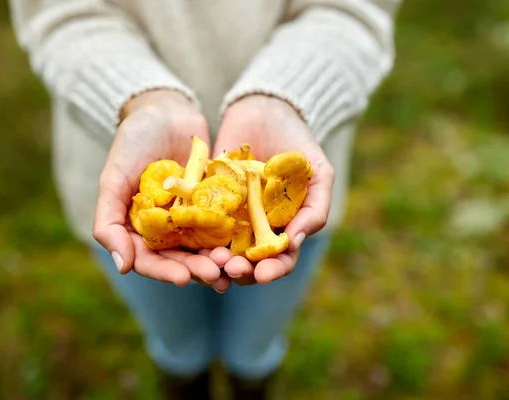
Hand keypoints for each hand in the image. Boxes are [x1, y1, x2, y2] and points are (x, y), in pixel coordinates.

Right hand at [93, 90, 230, 291]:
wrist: (166, 111)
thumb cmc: (133, 141)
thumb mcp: (114, 177)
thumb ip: (109, 221)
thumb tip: (122, 267)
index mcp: (138, 229)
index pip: (149, 260)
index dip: (165, 271)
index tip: (184, 278)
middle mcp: (166, 229)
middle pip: (181, 259)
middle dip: (198, 269)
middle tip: (217, 275)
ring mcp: (191, 219)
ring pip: (205, 248)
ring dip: (219, 260)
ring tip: (234, 268)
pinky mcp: (215, 206)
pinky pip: (226, 226)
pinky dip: (235, 239)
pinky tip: (249, 248)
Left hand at [209, 95, 334, 285]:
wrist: (264, 109)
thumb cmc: (298, 144)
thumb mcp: (318, 173)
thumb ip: (315, 208)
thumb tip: (295, 243)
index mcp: (283, 228)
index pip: (279, 259)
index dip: (272, 270)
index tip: (263, 273)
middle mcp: (254, 229)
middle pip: (248, 260)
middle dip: (241, 269)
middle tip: (230, 269)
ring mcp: (228, 216)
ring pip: (220, 248)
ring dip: (215, 260)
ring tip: (211, 260)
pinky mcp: (205, 200)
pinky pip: (197, 222)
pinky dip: (193, 234)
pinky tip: (190, 240)